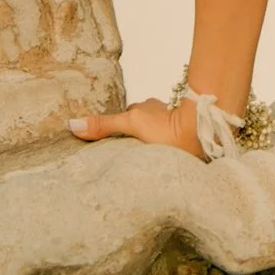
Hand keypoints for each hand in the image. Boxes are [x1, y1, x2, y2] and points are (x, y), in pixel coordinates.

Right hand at [70, 97, 205, 156]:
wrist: (203, 133)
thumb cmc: (168, 128)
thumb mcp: (131, 124)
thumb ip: (104, 125)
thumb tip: (72, 124)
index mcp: (143, 109)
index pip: (123, 118)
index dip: (114, 129)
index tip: (104, 141)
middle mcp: (157, 113)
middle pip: (138, 126)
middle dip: (130, 138)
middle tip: (120, 155)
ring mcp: (171, 126)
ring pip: (153, 135)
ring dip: (147, 146)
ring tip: (138, 164)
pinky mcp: (184, 141)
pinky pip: (168, 146)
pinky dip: (161, 153)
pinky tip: (159, 165)